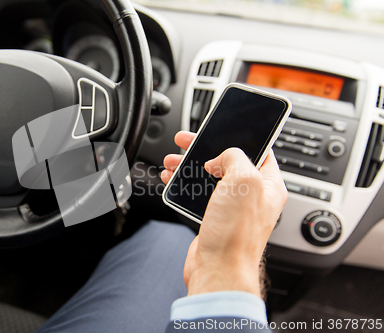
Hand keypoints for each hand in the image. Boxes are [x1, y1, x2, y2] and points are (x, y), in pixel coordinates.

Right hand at [161, 131, 287, 297]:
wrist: (218, 270)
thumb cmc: (236, 233)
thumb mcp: (243, 180)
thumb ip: (234, 157)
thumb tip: (221, 157)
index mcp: (269, 184)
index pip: (259, 150)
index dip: (240, 136)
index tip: (221, 128)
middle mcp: (252, 195)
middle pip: (228, 161)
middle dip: (205, 148)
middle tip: (187, 140)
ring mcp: (232, 207)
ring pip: (210, 176)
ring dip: (190, 165)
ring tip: (173, 160)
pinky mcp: (214, 217)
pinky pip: (199, 193)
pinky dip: (185, 183)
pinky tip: (172, 179)